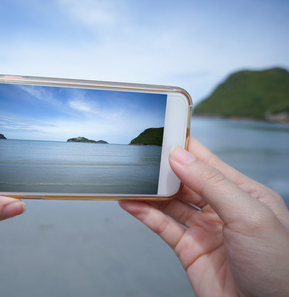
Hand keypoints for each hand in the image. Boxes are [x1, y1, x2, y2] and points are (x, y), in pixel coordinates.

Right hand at [119, 136, 288, 296]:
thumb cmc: (279, 269)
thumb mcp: (249, 216)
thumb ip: (212, 184)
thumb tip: (180, 157)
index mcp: (244, 194)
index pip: (209, 163)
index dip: (185, 147)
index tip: (163, 133)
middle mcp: (222, 209)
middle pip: (185, 181)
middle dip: (163, 169)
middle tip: (140, 157)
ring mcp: (205, 230)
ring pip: (170, 204)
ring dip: (149, 192)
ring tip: (129, 179)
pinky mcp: (189, 250)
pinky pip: (163, 227)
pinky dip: (145, 215)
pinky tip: (131, 204)